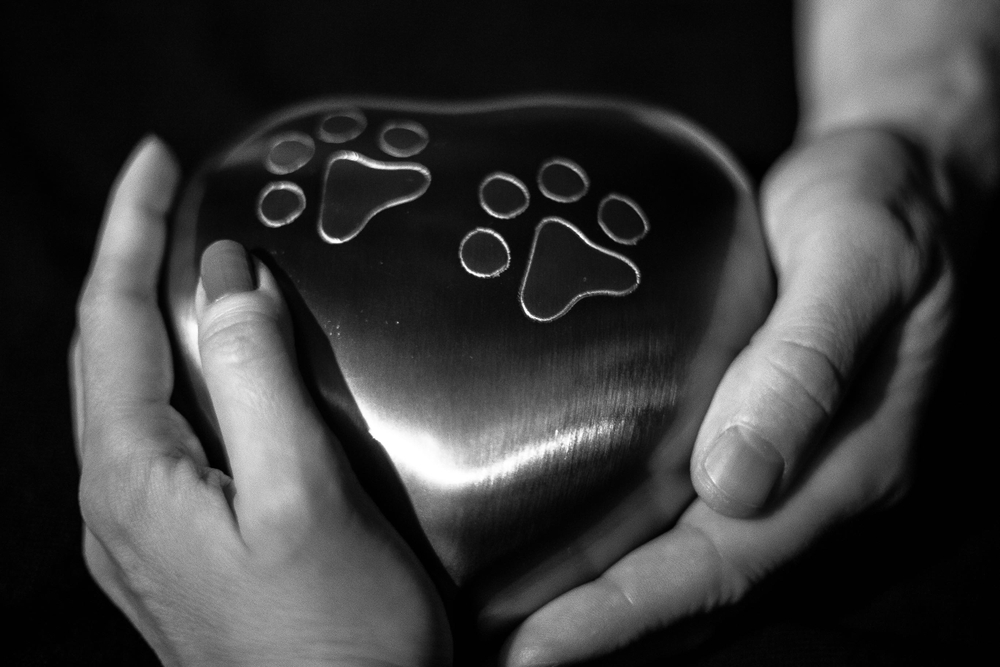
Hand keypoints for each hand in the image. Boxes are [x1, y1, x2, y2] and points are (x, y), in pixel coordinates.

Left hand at [72, 137, 450, 665]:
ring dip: (148, 313)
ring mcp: (142, 529)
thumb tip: (229, 281)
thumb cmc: (334, 637)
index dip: (126, 232)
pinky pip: (160, 432)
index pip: (111, 323)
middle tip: (164, 194)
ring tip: (180, 258)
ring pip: (130, 392)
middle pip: (105, 351)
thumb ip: (258, 384)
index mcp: (132, 479)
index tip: (155, 160)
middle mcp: (116, 501)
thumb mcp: (303, 500)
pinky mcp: (179, 546)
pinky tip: (211, 362)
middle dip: (125, 260)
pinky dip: (176, 370)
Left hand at [503, 127, 954, 664]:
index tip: (538, 649)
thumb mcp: (856, 261)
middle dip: (597, 631)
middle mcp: (813, 488)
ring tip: (515, 624)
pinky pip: (689, 522)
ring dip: (605, 607)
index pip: (721, 567)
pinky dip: (628, 555)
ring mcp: (788, 472)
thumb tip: (735, 483)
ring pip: (690, 571)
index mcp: (847, 463)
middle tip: (500, 652)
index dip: (626, 613)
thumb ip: (804, 365)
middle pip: (696, 591)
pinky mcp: (759, 444)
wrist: (903, 183)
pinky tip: (571, 554)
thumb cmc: (880, 211)